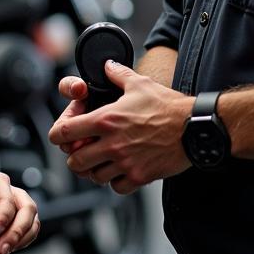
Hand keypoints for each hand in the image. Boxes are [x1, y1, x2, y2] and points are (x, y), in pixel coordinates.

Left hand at [0, 163, 38, 253]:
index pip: (6, 196)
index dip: (3, 214)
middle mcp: (6, 192)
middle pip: (27, 207)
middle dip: (19, 230)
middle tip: (2, 249)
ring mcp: (9, 207)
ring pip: (31, 220)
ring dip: (22, 239)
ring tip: (3, 252)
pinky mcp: (7, 222)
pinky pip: (25, 230)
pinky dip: (21, 242)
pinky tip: (5, 249)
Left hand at [49, 61, 193, 194]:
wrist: (194, 127)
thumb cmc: (168, 106)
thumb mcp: (140, 83)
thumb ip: (118, 74)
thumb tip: (107, 65)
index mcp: (107, 119)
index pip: (66, 132)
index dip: (58, 134)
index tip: (62, 135)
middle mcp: (112, 143)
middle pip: (75, 161)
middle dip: (76, 157)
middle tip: (83, 151)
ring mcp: (125, 162)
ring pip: (94, 177)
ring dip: (95, 170)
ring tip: (102, 160)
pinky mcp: (139, 177)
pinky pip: (116, 187)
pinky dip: (115, 181)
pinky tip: (120, 170)